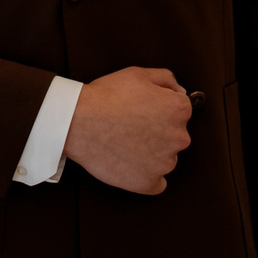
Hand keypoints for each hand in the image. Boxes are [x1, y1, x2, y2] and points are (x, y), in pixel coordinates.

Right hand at [63, 67, 190, 194]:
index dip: (158, 109)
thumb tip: (179, 91)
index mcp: (179, 110)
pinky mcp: (148, 182)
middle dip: (157, 132)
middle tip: (130, 127)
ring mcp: (164, 162)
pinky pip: (156, 184)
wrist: (77, 121)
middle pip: (174, 136)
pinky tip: (130, 166)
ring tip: (123, 144)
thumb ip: (167, 79)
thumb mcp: (138, 73)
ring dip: (151, 154)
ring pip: (164, 159)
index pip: (179, 112)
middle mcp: (179, 137)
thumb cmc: (106, 96)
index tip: (140, 111)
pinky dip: (146, 177)